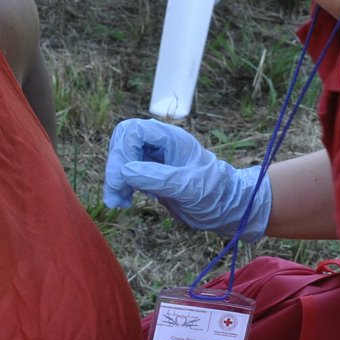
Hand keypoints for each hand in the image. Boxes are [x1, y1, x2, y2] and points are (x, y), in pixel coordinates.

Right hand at [103, 119, 271, 239]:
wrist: (225, 209)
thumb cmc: (215, 194)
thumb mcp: (188, 187)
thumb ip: (158, 177)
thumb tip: (126, 171)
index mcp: (171, 138)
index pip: (134, 131)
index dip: (122, 151)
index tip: (120, 179)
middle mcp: (160, 144)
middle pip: (123, 141)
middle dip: (115, 165)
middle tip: (116, 194)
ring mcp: (154, 158)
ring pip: (122, 157)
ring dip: (115, 178)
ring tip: (118, 202)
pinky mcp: (150, 174)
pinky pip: (126, 172)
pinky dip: (120, 185)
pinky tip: (125, 200)